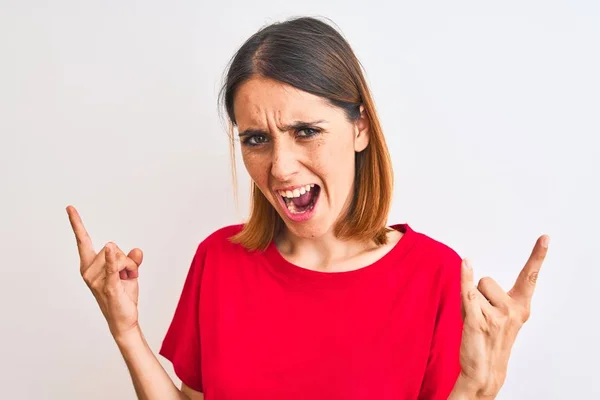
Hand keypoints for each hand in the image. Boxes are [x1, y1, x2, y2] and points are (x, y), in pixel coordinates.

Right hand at [66, 205, 143, 340]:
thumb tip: (137, 250)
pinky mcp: (109, 286)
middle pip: (114, 248)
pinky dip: (112, 259)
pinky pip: (111, 268)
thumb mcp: (128, 272)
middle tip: (126, 275)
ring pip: (121, 257)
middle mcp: (88, 271)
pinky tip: (110, 249)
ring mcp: (97, 279)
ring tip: (126, 281)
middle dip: (126, 259)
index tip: (70, 208)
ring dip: (130, 268)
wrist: (124, 320)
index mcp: (89, 265)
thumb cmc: (122, 295)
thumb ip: (132, 259)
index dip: (77, 224)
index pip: (82, 240)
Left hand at [456, 235, 548, 398]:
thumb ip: (491, 294)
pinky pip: (468, 293)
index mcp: (521, 307)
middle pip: (486, 281)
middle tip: (480, 315)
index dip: (537, 256)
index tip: (545, 237)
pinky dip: (465, 278)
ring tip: (474, 321)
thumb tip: (469, 266)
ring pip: (474, 289)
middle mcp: (512, 310)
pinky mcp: (478, 321)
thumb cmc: (489, 338)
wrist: (485, 370)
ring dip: (468, 301)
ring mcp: (496, 316)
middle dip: (478, 294)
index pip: (529, 277)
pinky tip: (466, 264)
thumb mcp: (498, 315)